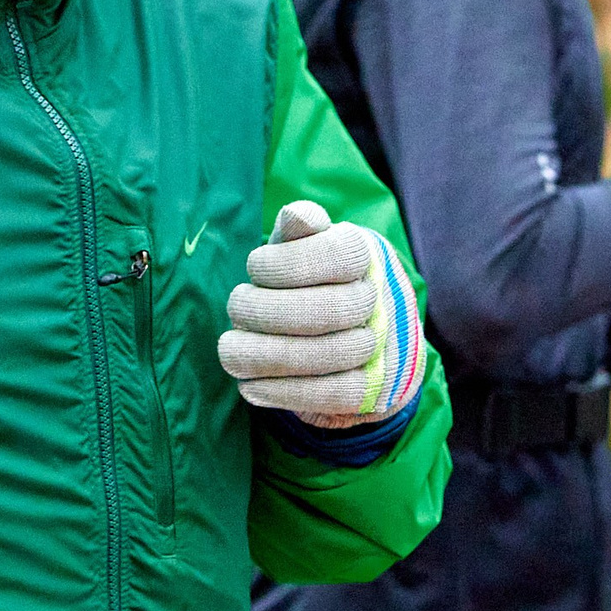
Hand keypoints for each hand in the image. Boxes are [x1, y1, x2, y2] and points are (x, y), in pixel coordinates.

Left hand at [218, 200, 424, 429]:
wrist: (365, 330)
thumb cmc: (316, 277)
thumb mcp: (307, 247)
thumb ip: (299, 231)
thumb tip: (297, 215)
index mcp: (366, 255)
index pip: (336, 256)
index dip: (286, 264)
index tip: (254, 267)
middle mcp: (381, 300)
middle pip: (328, 310)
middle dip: (267, 311)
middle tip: (235, 307)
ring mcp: (381, 346)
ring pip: (326, 356)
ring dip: (266, 355)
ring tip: (229, 350)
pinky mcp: (371, 389)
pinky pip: (329, 395)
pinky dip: (283, 392)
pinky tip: (248, 386)